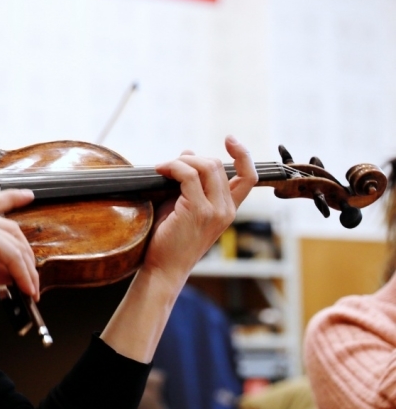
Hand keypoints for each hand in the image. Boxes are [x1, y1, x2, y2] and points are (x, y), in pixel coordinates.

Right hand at [0, 189, 37, 301]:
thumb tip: (11, 276)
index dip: (13, 197)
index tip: (27, 195)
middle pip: (13, 231)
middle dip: (26, 256)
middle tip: (31, 277)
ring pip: (17, 245)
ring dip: (28, 270)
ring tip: (30, 289)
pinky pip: (14, 257)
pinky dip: (23, 275)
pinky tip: (25, 288)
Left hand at [145, 135, 257, 290]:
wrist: (163, 268)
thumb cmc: (169, 239)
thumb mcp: (182, 204)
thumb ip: (189, 181)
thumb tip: (188, 152)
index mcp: (228, 209)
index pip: (249, 177)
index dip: (243, 154)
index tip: (230, 140)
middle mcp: (226, 210)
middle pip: (218, 165)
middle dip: (191, 158)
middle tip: (170, 165)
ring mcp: (215, 211)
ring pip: (205, 166)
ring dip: (180, 161)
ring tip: (163, 168)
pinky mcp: (198, 211)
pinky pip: (187, 175)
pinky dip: (172, 167)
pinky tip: (160, 171)